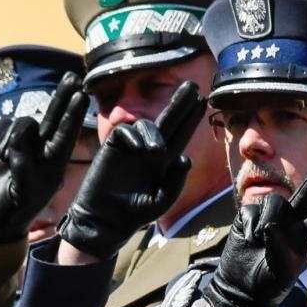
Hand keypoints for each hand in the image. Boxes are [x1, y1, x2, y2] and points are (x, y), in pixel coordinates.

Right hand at [0, 73, 89, 244]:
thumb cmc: (11, 209)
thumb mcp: (22, 191)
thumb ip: (22, 167)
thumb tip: (18, 145)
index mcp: (53, 163)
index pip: (66, 133)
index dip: (72, 114)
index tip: (81, 95)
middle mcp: (41, 150)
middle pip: (53, 117)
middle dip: (62, 97)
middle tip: (73, 76)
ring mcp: (22, 145)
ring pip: (19, 123)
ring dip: (7, 138)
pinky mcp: (2, 142)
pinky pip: (0, 126)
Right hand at [58, 81, 203, 259]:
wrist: (105, 220)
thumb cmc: (133, 213)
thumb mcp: (160, 201)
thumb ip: (175, 182)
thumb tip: (185, 158)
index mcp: (164, 161)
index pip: (181, 134)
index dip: (190, 118)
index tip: (202, 100)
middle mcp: (150, 150)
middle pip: (168, 121)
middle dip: (180, 103)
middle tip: (192, 86)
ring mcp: (132, 147)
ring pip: (147, 125)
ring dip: (154, 132)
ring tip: (156, 150)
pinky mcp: (113, 147)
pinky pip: (125, 132)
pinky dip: (134, 136)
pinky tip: (141, 148)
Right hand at [201, 154, 306, 306]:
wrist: (240, 289)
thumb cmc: (266, 285)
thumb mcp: (278, 274)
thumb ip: (277, 250)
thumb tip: (270, 227)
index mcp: (302, 237)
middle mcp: (289, 223)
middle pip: (306, 194)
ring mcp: (269, 219)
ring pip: (275, 202)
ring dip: (269, 216)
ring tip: (260, 239)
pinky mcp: (248, 218)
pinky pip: (251, 210)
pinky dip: (250, 223)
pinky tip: (248, 238)